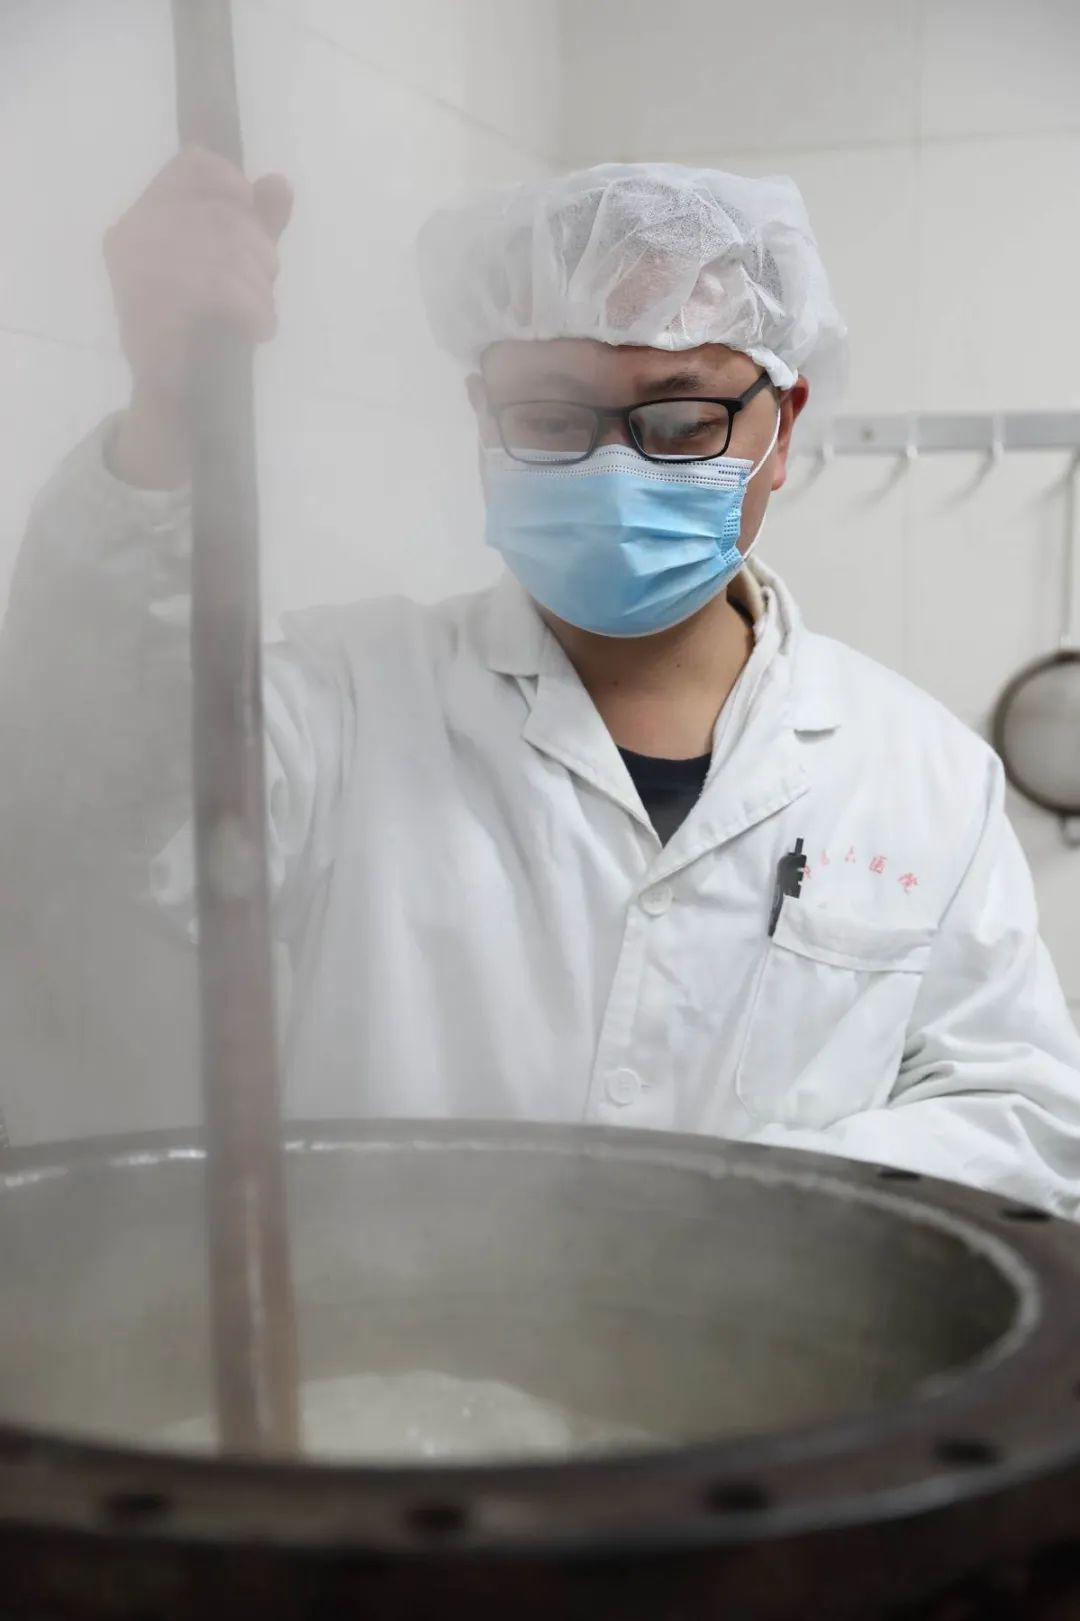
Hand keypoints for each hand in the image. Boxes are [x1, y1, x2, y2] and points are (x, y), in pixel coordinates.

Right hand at [104, 147, 292, 487]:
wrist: (176, 402)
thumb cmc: (203, 334)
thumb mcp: (234, 269)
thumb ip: (254, 225)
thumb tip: (278, 184)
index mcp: (141, 219)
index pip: (190, 165)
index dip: (231, 180)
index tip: (251, 208)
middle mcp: (131, 237)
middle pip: (218, 211)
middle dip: (258, 248)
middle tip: (266, 283)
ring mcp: (137, 272)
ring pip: (224, 248)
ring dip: (259, 284)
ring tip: (261, 312)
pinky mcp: (154, 308)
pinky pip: (221, 286)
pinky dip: (254, 308)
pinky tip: (259, 329)